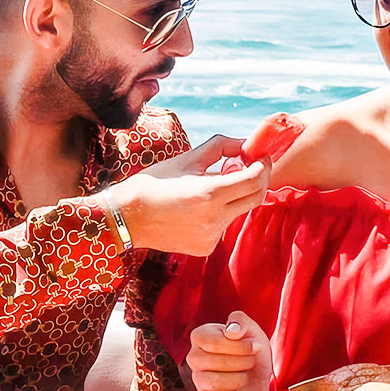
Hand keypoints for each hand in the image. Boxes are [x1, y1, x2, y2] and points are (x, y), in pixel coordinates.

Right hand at [105, 136, 270, 255]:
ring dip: (234, 197)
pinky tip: (194, 210)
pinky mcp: (206, 247)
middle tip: (252, 168)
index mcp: (209, 193)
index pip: (254, 179)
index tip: (261, 157)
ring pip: (238, 212)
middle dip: (258, 180)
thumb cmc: (153, 184)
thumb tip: (245, 143)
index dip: (263, 166)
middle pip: (256, 198)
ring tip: (209, 188)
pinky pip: (222, 226)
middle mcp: (214, 218)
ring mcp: (211, 236)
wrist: (126, 218)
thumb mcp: (186, 160)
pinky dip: (217, 214)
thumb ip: (220, 147)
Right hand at [185, 311, 273, 390]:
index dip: (239, 346)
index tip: (255, 346)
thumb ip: (241, 322)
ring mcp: (198, 379)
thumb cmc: (252, 352)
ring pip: (215, 382)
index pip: (212, 342)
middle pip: (215, 362)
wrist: (259, 378)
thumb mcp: (252, 331)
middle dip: (243, 362)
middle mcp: (194, 357)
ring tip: (246, 375)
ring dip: (240, 379)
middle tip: (251, 361)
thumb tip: (231, 330)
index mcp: (200, 336)